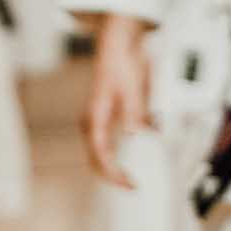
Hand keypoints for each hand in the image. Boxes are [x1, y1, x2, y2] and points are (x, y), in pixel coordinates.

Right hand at [83, 19, 152, 186]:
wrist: (117, 45)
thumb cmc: (119, 64)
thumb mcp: (132, 89)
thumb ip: (133, 112)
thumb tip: (134, 133)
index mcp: (95, 117)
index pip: (100, 155)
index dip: (113, 173)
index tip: (128, 184)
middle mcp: (93, 121)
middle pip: (96, 158)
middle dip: (112, 175)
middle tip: (130, 185)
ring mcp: (98, 118)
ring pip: (101, 150)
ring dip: (115, 163)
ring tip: (130, 174)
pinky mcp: (107, 114)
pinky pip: (109, 139)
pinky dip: (121, 148)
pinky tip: (137, 148)